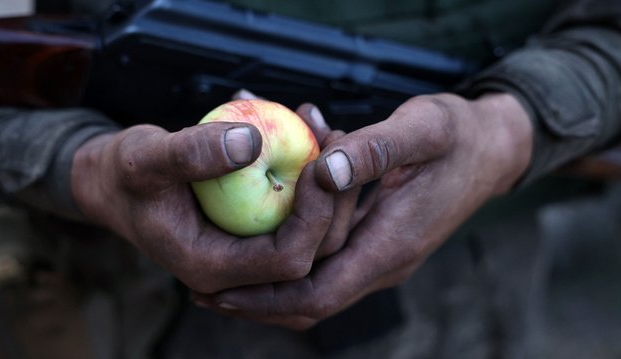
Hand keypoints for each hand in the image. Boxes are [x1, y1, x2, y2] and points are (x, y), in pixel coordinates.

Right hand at [70, 116, 337, 293]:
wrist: (114, 183)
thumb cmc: (124, 173)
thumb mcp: (146, 156)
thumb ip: (191, 152)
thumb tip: (252, 141)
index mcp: (211, 267)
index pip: (286, 259)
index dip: (314, 217)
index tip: (320, 164)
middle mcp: (235, 270)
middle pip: (311, 252)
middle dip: (335, 199)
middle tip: (339, 139)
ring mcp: (245, 252)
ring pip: (309, 233)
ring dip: (327, 184)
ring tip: (327, 129)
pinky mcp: (251, 231)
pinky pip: (293, 212)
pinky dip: (306, 177)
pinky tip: (307, 133)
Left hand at [192, 93, 532, 327]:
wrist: (493, 149)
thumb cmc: (458, 136)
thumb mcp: (422, 128)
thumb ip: (374, 150)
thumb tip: (322, 169)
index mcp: (391, 244)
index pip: (320, 294)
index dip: (266, 299)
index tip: (219, 292)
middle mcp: (384, 261)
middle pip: (311, 303)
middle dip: (257, 302)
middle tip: (203, 290)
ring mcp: (382, 255)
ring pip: (316, 287)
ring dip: (270, 283)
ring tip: (221, 273)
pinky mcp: (378, 242)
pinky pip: (328, 263)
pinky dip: (293, 257)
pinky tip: (267, 236)